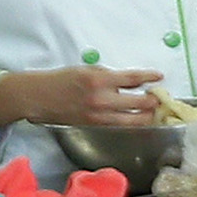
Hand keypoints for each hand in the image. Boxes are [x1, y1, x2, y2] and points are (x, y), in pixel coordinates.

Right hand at [0, 65, 165, 129]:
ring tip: (151, 110)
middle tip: (158, 97)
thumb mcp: (87, 70)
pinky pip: (120, 125)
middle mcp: (101, 99)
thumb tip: (134, 82)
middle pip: (140, 103)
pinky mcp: (95, 126)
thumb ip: (111, 76)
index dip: (150, 77)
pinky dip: (131, 121)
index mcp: (99, 80)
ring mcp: (98, 115)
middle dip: (153, 101)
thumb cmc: (61, 80)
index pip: (133, 78)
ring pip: (134, 120)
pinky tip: (136, 117)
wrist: (37, 97)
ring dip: (147, 115)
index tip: (159, 76)